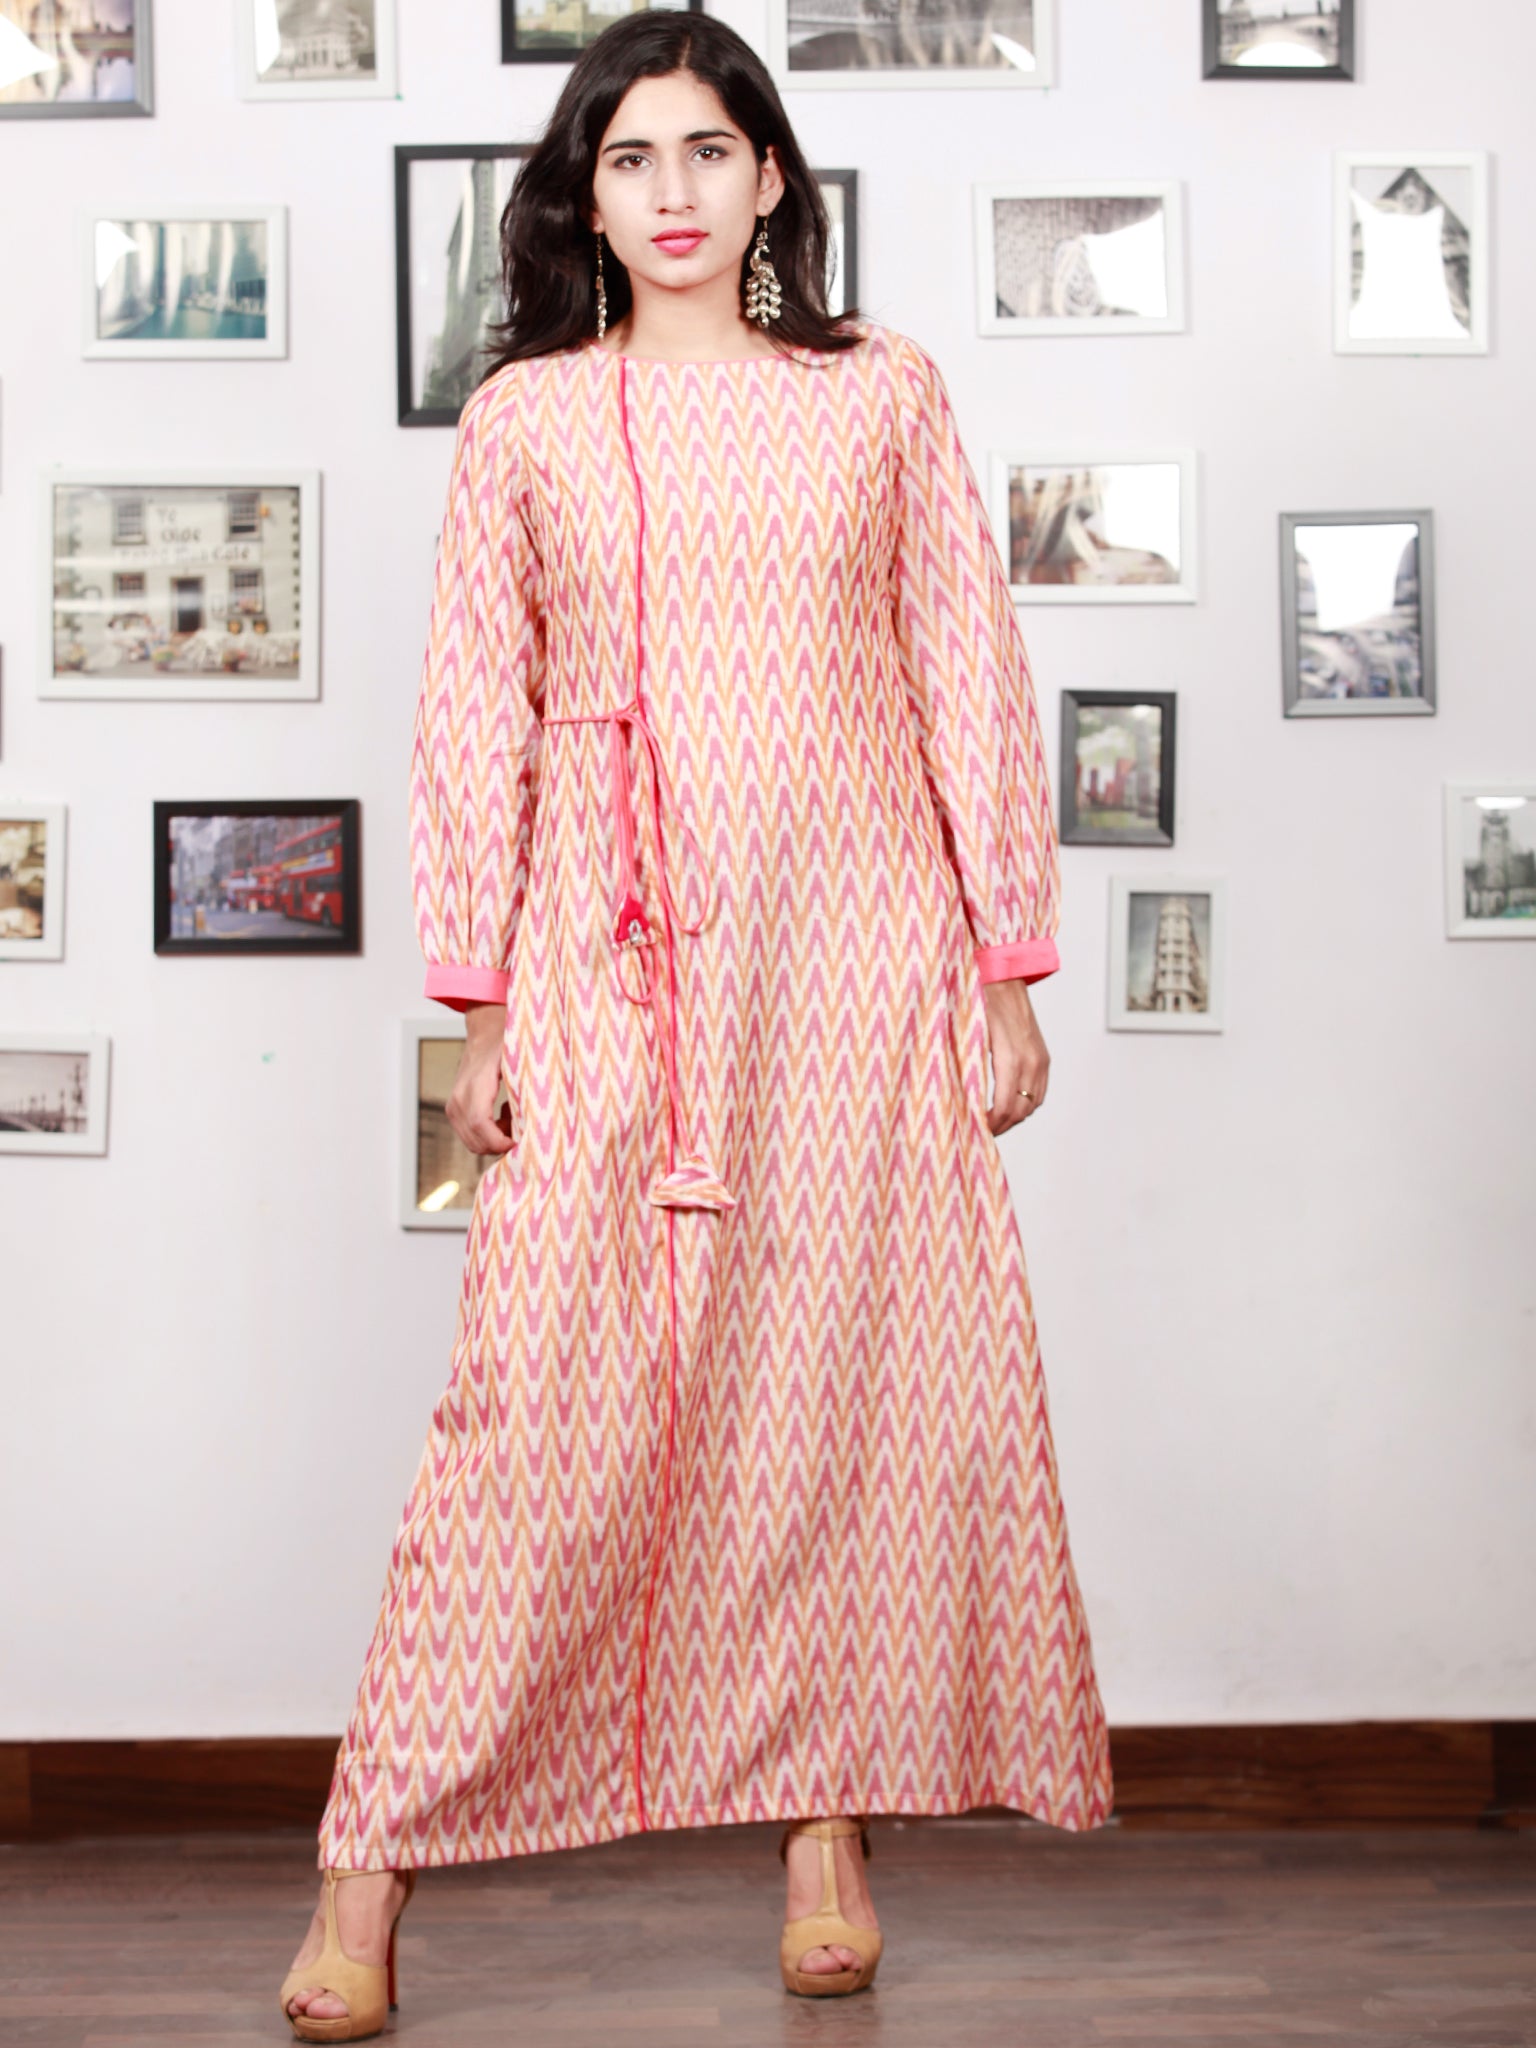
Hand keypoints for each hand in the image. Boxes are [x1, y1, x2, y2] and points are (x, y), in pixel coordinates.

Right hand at [445, 1002, 516, 1155]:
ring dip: (495, 1140)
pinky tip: (504, 1116)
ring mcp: (453, 1106)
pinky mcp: (454, 1111)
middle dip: (501, 1146)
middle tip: (522, 1131)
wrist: (485, 1036)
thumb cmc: (507, 1046)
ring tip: (514, 1119)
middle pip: (476, 1140)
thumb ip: (530, 1083)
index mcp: (477, 1084)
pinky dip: (488, 1135)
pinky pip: (470, 1136)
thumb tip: (546, 1111)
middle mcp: (459, 1097)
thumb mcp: (523, 1060)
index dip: (499, 1141)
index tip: (519, 1142)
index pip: (480, 1123)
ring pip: (472, 1143)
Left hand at [980, 978, 1048, 1135]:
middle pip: (1021, 1110)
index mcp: (1011, 1058)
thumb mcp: (967, 1034)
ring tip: (993, 1119)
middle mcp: (1031, 1061)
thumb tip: (956, 1097)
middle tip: (981, 1129)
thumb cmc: (979, 1001)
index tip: (976, 1129)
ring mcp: (1040, 1059)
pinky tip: (1009, 1103)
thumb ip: (967, 1066)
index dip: (991, 1124)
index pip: (1005, 1106)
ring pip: (1033, 1103)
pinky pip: (1040, 1090)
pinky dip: (1027, 1102)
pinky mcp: (1043, 1055)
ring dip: (1015, 1116)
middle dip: (1002, 1124)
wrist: (1003, 976)